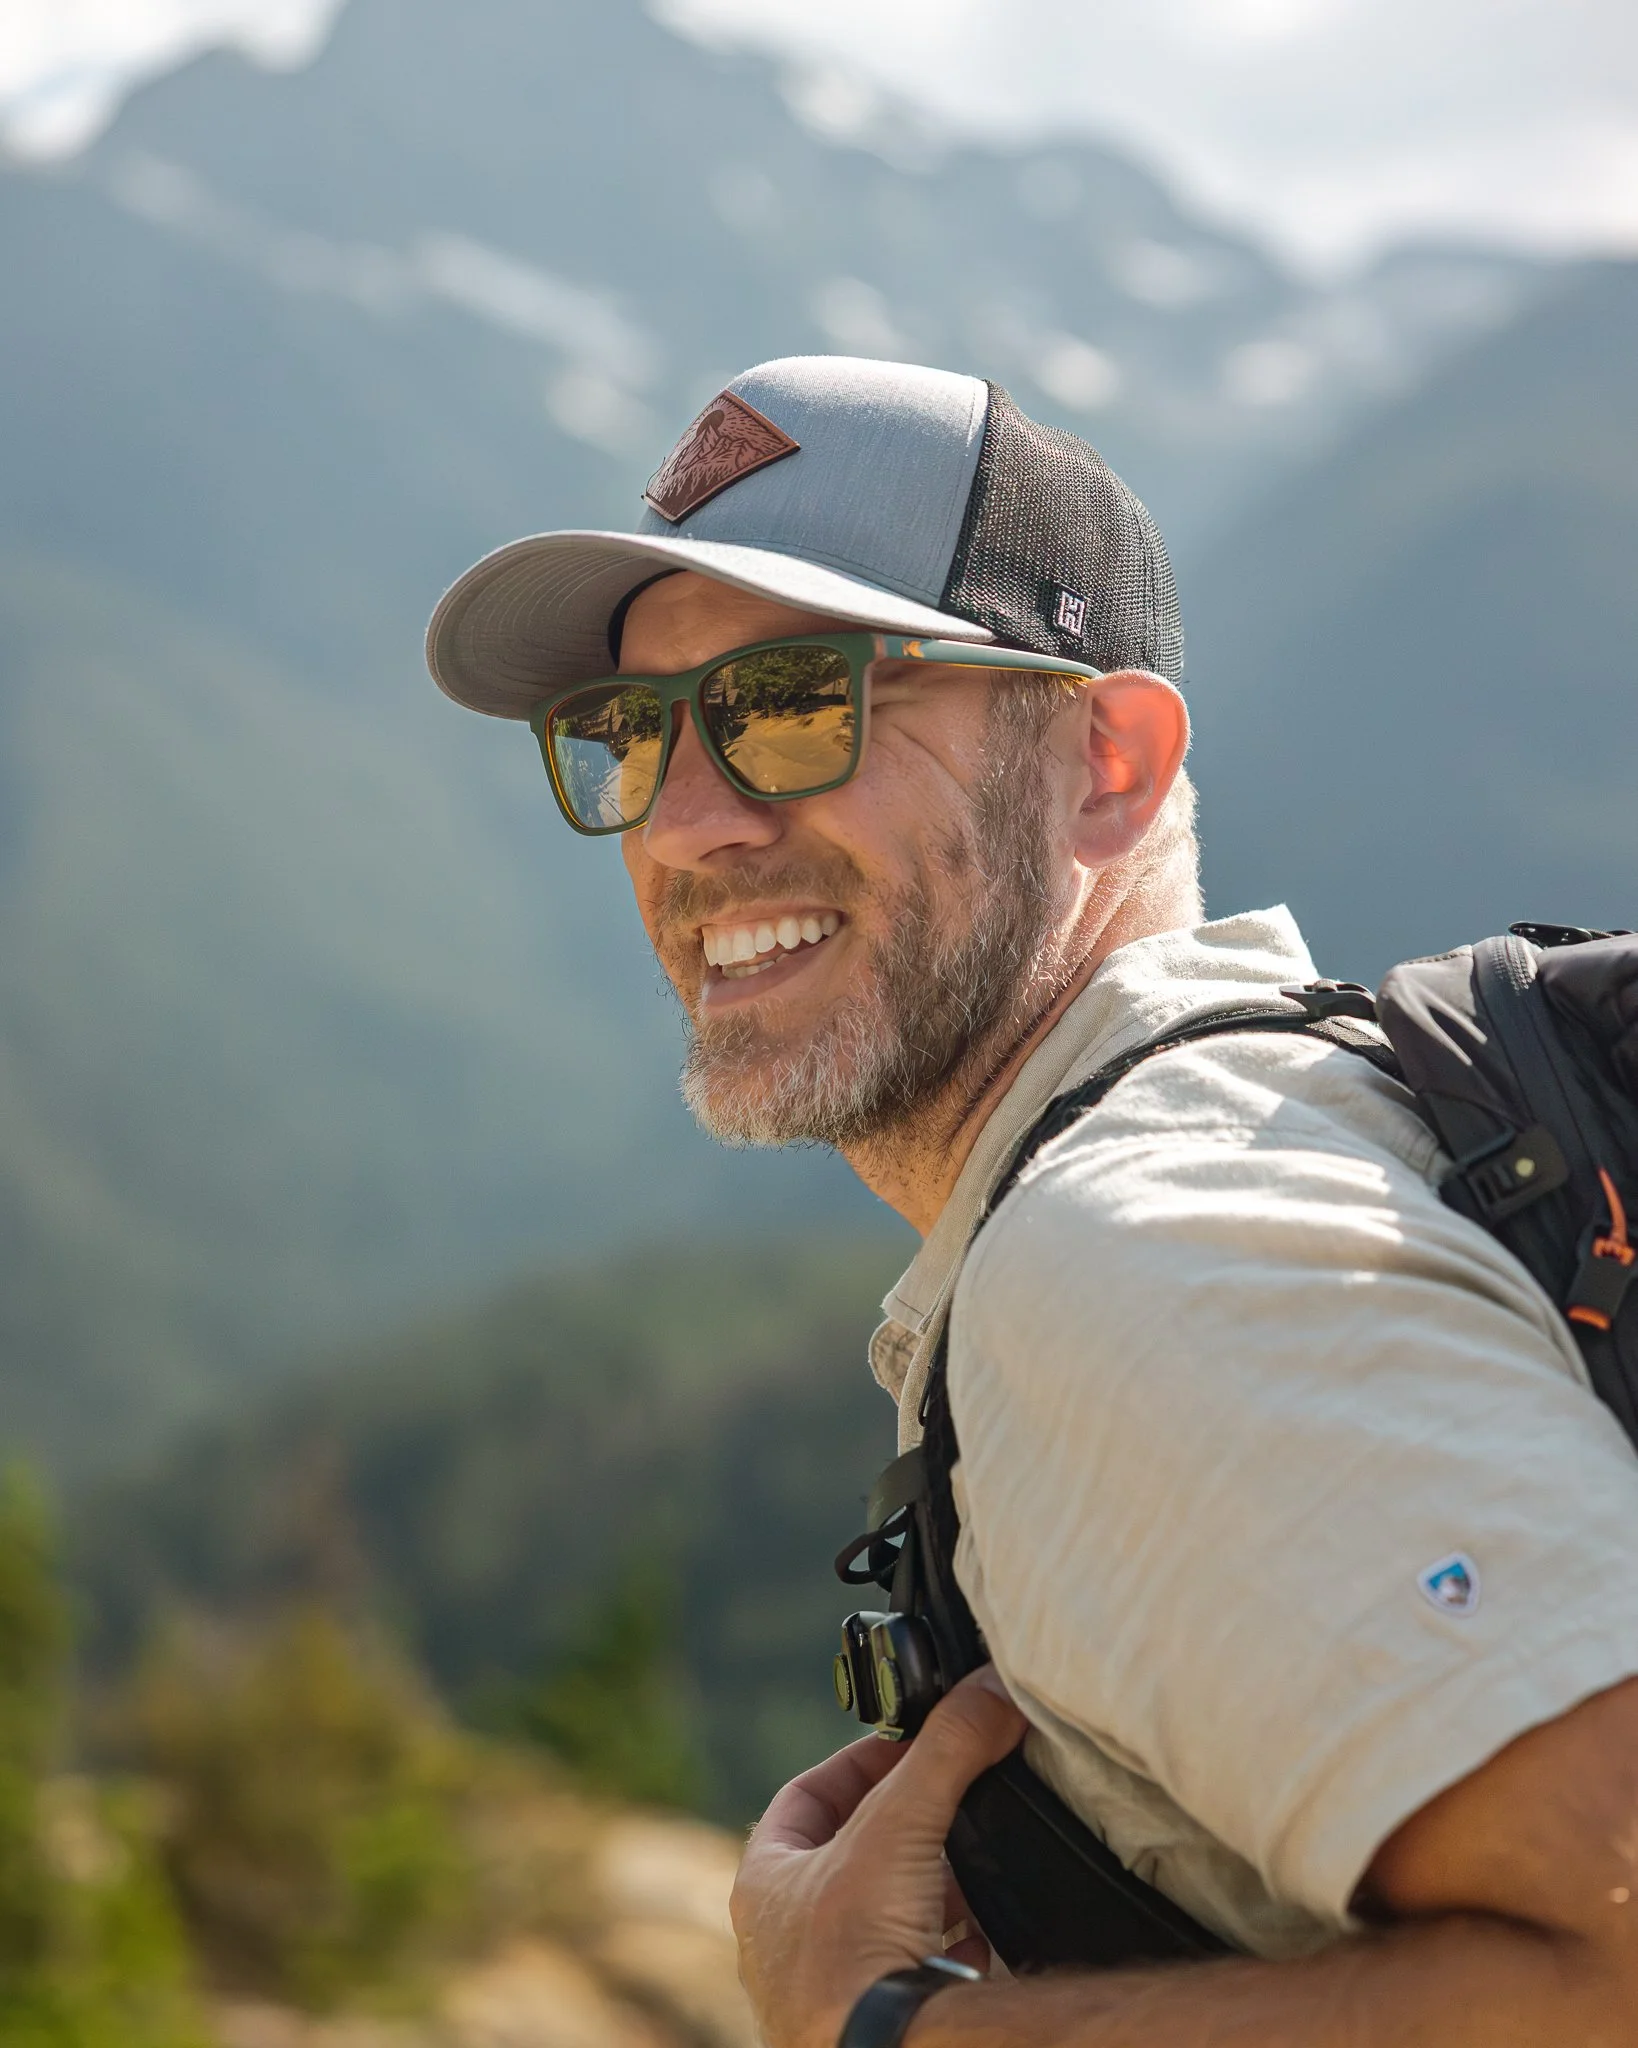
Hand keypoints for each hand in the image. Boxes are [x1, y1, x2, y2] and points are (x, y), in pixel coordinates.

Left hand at [731, 1668, 1026, 2047]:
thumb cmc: (856, 1950)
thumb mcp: (900, 1824)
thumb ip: (946, 1749)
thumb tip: (988, 1689)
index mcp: (767, 1881)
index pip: (806, 1797)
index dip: (858, 1764)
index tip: (909, 1746)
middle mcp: (784, 1937)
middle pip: (848, 1855)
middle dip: (902, 1827)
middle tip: (947, 1803)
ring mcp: (825, 1985)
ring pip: (880, 1915)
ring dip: (926, 1889)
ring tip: (968, 1868)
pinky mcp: (870, 2020)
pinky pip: (910, 1971)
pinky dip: (946, 1948)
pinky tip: (977, 1940)